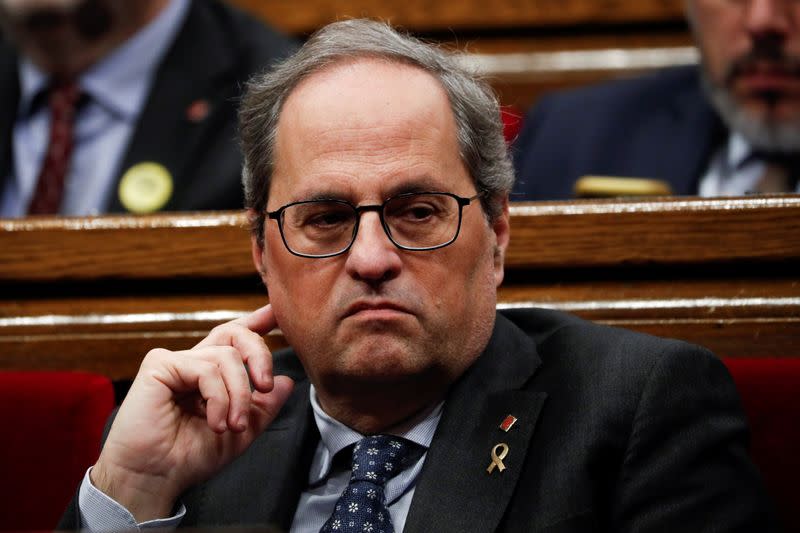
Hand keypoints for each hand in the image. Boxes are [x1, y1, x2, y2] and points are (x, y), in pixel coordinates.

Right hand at [91, 304, 293, 521]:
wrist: (155, 479)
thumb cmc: (189, 459)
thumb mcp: (241, 432)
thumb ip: (264, 406)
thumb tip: (286, 382)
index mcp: (210, 374)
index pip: (235, 339)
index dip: (257, 322)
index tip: (276, 312)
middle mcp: (193, 362)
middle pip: (235, 334)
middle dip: (259, 354)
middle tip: (265, 386)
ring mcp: (175, 361)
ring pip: (227, 357)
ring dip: (239, 394)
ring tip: (233, 425)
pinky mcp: (159, 365)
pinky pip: (206, 369)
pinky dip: (219, 397)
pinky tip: (215, 422)